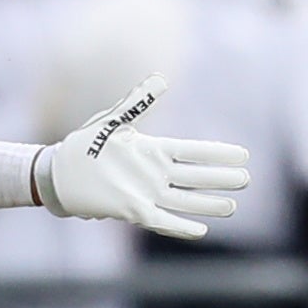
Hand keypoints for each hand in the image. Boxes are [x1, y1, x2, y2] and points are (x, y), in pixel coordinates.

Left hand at [33, 76, 250, 238]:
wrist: (61, 173)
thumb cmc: (87, 145)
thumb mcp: (112, 122)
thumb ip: (137, 103)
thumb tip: (161, 78)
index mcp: (153, 151)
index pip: (193, 152)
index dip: (217, 154)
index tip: (243, 154)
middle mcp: (154, 174)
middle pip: (195, 177)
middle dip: (220, 179)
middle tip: (246, 179)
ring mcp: (145, 193)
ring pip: (184, 200)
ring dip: (207, 204)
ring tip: (231, 206)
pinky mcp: (132, 211)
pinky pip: (161, 220)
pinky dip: (180, 226)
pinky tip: (200, 230)